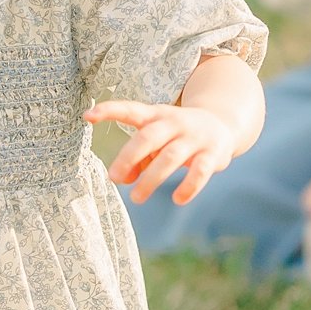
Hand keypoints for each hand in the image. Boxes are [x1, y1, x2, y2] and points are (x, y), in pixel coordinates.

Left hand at [88, 99, 238, 205]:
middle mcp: (174, 123)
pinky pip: (200, 171)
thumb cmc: (178, 135)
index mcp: (156, 115)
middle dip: (128, 157)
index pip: (131, 110)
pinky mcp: (212, 154)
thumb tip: (123, 179)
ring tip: (136, 198)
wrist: (223, 124)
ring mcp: (194, 138)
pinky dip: (188, 186)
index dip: (109, 111)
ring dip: (151, 179)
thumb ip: (138, 158)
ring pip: (170, 157)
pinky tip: (177, 199)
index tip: (87, 116)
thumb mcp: (157, 140)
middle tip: (114, 178)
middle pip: (148, 137)